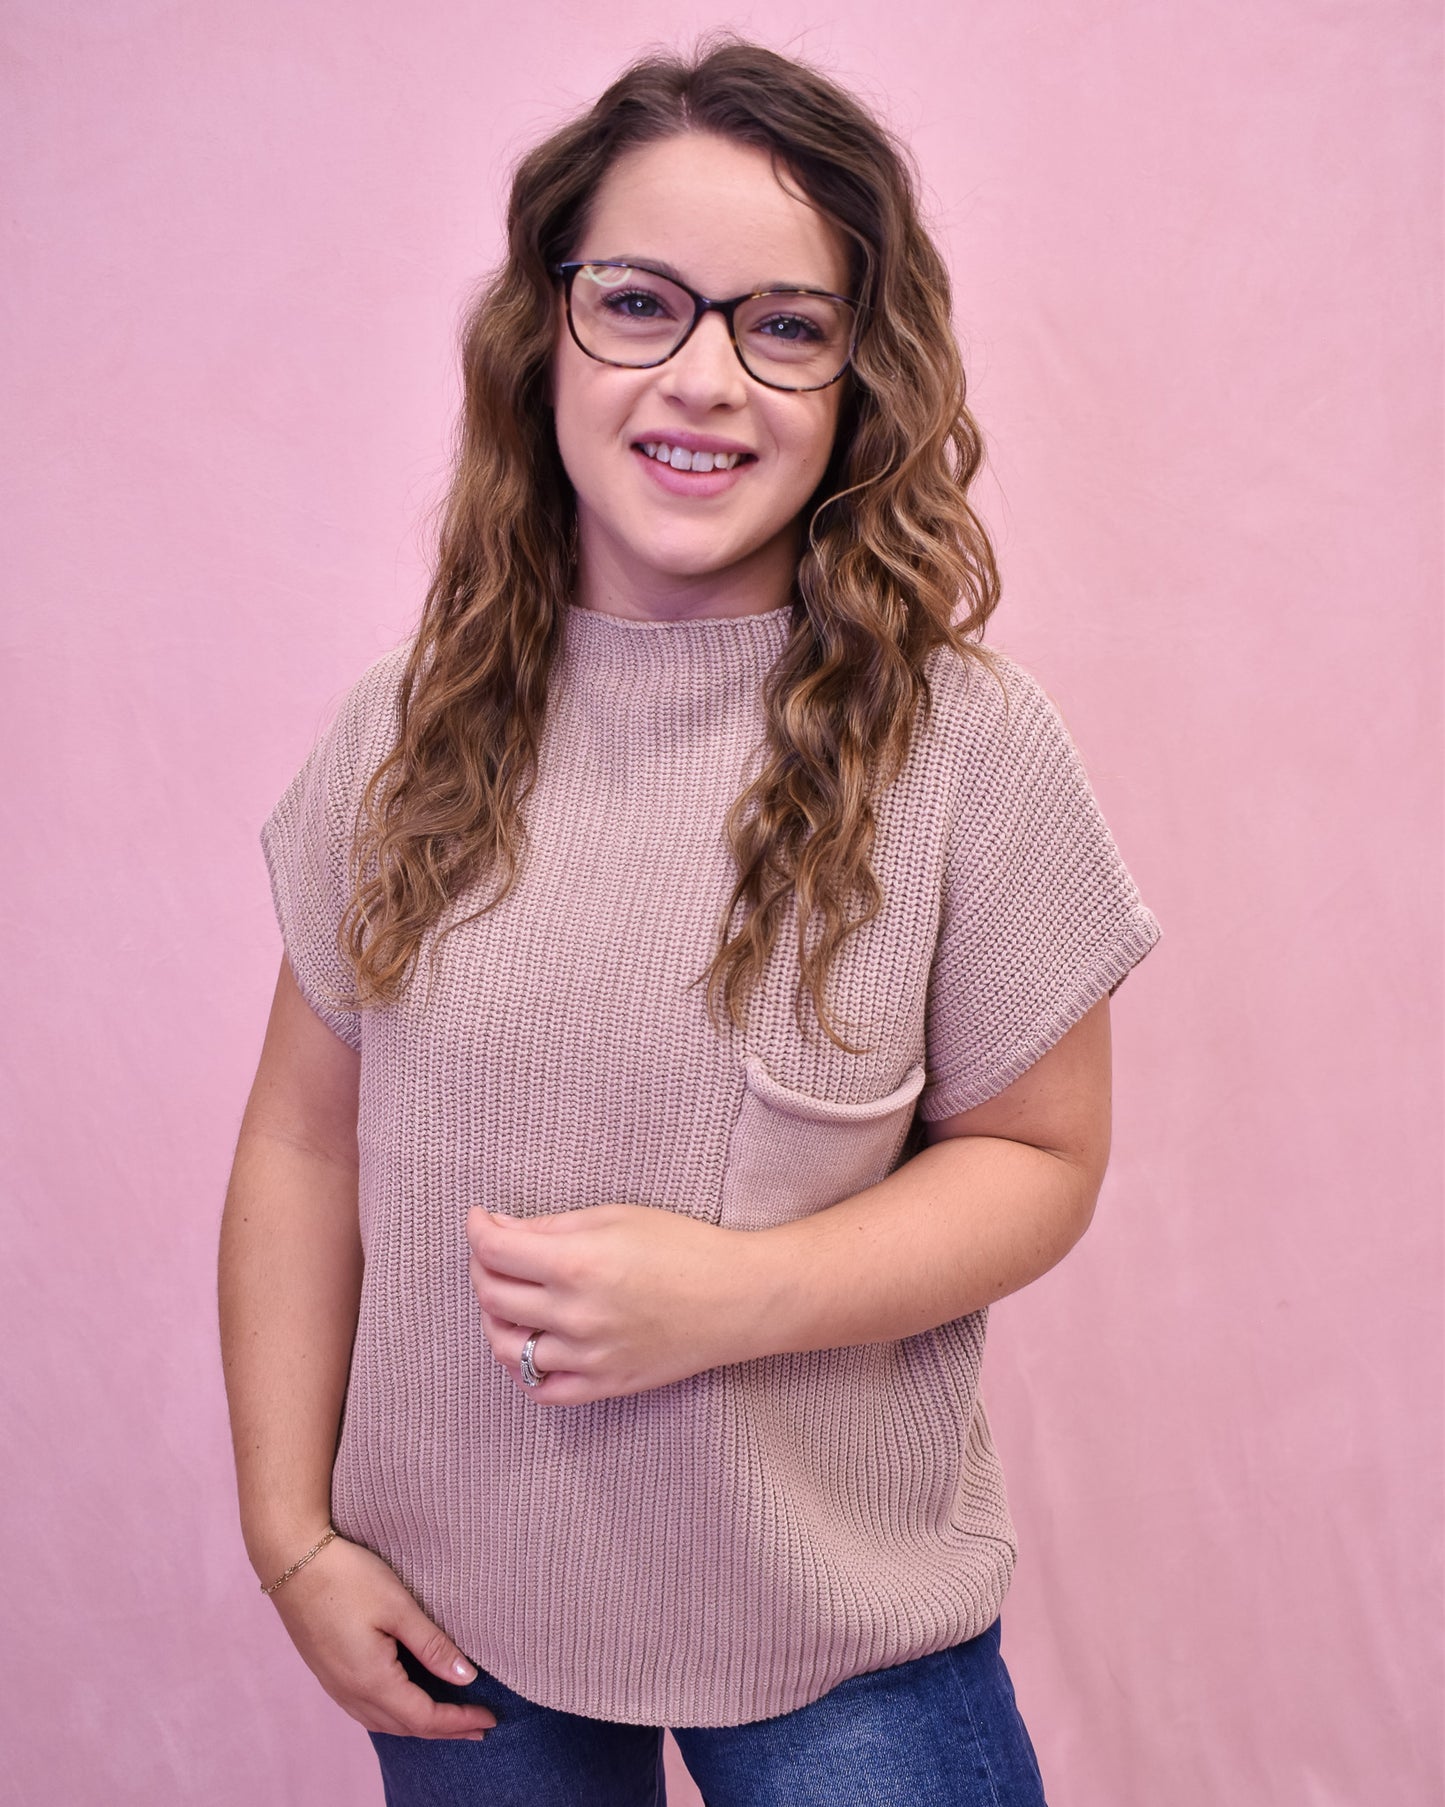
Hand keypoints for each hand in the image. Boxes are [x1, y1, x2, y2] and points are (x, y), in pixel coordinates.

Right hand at [266, 1534, 496, 1738]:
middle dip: (445, 1730)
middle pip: (406, 1727)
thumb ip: (432, 1645)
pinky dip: (395, 1716)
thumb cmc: (347, 1577)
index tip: (490, 1719)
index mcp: (371, 1680)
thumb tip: (466, 1678)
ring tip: (449, 1721)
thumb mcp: (398, 1606)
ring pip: (384, 1723)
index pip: (424, 1718)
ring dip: (419, 1726)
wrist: (291, 1561)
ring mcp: (336, 1686)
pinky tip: (404, 1705)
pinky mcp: (328, 1672)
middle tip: (479, 1726)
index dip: (459, 1721)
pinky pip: (367, 1711)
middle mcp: (351, 1693)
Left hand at [467, 1201, 751, 1404]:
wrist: (739, 1297)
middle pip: (492, 1297)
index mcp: (576, 1264)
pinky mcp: (605, 1384)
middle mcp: (574, 1315)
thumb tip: (500, 1229)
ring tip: (511, 1299)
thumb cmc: (684, 1246)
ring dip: (496, 1320)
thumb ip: (552, 1226)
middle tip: (496, 1252)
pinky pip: (542, 1390)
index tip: (480, 1219)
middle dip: (482, 1268)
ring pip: (506, 1348)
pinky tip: (533, 1344)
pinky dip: (526, 1369)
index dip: (477, 1229)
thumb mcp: (616, 1217)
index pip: (495, 1251)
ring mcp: (588, 1356)